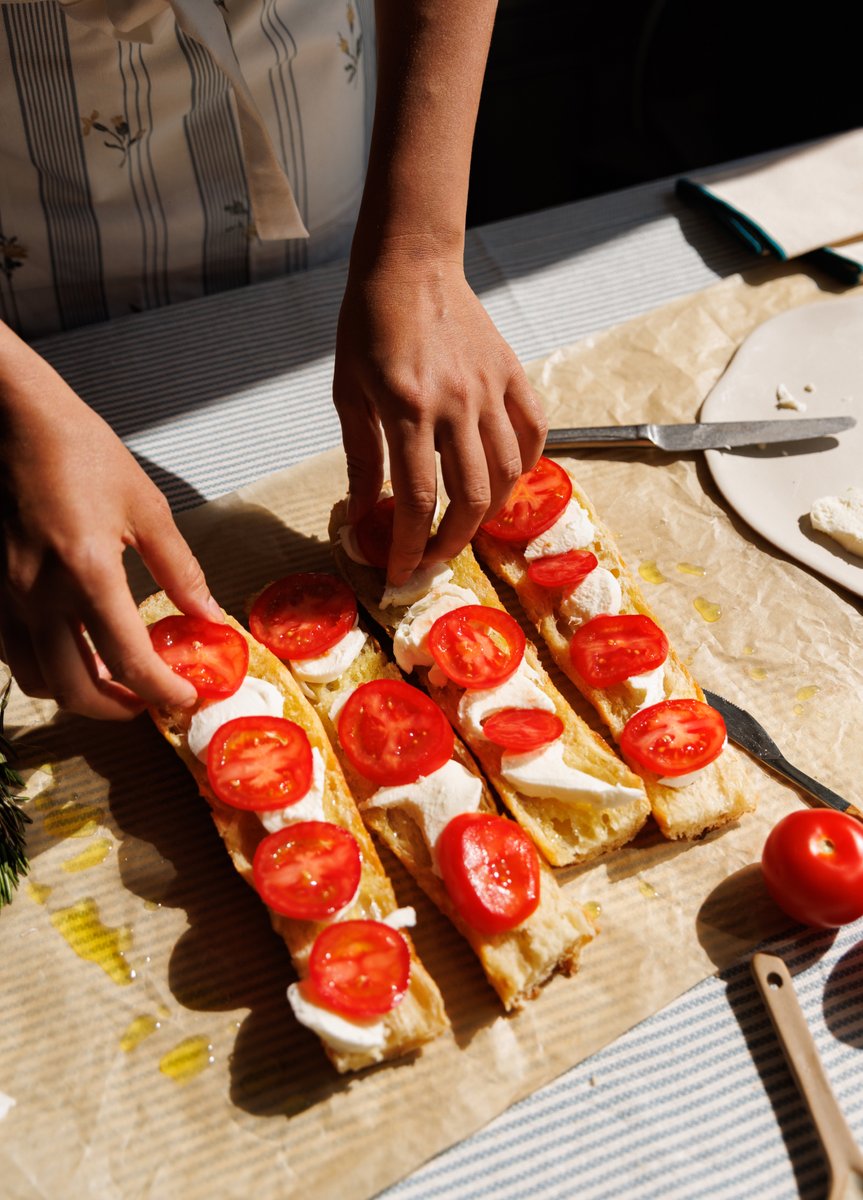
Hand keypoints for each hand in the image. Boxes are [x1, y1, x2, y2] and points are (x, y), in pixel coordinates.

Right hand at [0, 332, 222, 718]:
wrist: (12, 419)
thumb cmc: (77, 450)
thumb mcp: (146, 507)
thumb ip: (180, 570)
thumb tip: (210, 614)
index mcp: (88, 573)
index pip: (130, 661)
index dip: (162, 690)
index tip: (184, 697)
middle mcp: (40, 595)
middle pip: (75, 689)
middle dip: (118, 709)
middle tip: (148, 701)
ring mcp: (8, 596)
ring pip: (36, 678)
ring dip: (77, 693)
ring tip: (112, 682)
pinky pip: (11, 651)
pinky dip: (44, 666)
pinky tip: (69, 650)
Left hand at [333, 253, 546, 582]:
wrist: (410, 264)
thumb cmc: (369, 325)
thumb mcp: (348, 393)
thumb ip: (360, 456)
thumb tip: (362, 514)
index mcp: (407, 408)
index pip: (416, 499)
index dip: (408, 546)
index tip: (398, 572)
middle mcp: (455, 403)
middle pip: (470, 498)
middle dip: (451, 543)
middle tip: (432, 559)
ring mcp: (490, 389)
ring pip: (508, 473)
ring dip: (488, 514)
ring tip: (465, 527)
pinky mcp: (512, 374)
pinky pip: (534, 432)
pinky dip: (525, 465)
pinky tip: (504, 481)